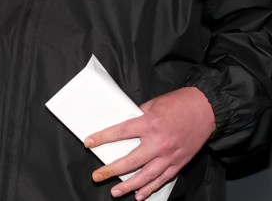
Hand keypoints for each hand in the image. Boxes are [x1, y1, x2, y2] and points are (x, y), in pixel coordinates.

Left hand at [84, 87, 214, 199]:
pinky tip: (140, 195)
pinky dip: (151, 188)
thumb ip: (138, 116)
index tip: (89, 143)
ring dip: (130, 186)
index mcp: (149, 124)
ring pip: (146, 176)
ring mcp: (170, 155)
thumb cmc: (180, 104)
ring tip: (115, 192)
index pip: (120, 133)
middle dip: (111, 170)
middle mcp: (158, 142)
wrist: (207, 109)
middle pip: (130, 161)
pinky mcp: (179, 162)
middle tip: (97, 176)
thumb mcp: (153, 104)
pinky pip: (163, 179)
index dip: (102, 138)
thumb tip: (126, 125)